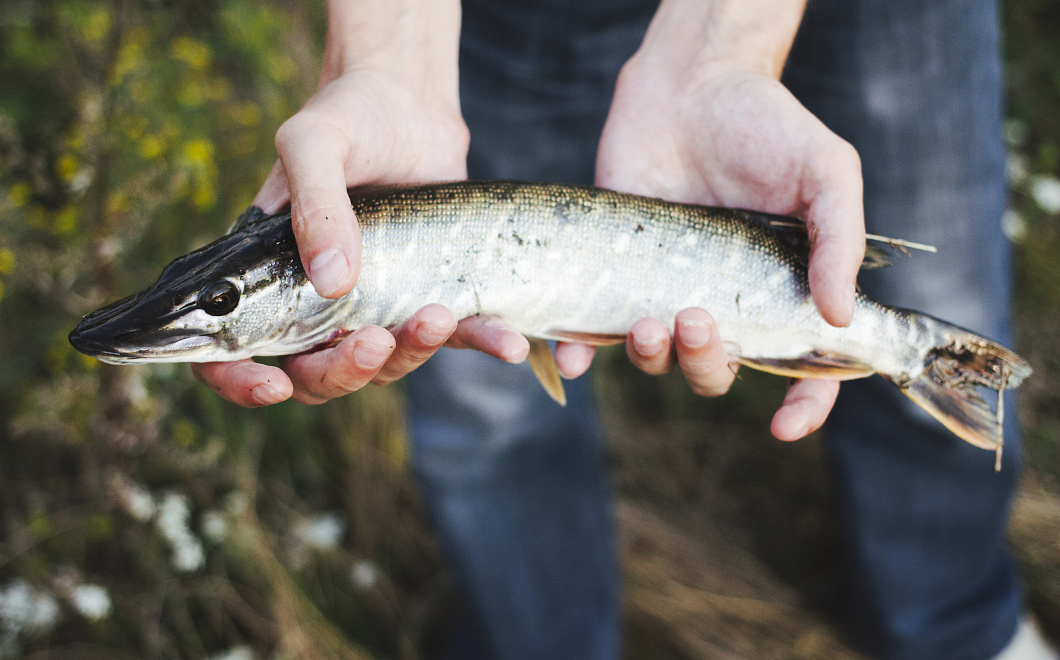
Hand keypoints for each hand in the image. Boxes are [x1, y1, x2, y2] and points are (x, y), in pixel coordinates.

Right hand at [193, 1, 528, 406]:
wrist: (410, 101)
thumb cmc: (347, 115)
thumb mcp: (315, 144)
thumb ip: (314, 207)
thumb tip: (333, 283)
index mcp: (266, 276)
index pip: (234, 350)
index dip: (242, 381)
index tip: (272, 384)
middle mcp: (317, 302)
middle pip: (316, 374)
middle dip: (342, 371)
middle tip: (374, 340)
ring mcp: (376, 304)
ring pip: (383, 366)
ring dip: (409, 355)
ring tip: (437, 315)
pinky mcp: (429, 294)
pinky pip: (453, 335)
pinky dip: (481, 342)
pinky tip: (509, 343)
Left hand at [563, 1, 864, 439]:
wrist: (689, 83)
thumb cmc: (766, 124)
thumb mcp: (826, 171)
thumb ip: (838, 239)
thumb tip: (839, 316)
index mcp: (780, 291)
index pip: (801, 366)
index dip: (802, 403)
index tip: (785, 423)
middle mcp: (724, 301)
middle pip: (717, 371)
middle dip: (707, 362)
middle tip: (696, 316)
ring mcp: (667, 290)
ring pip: (658, 359)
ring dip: (652, 357)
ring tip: (647, 319)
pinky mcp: (615, 272)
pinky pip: (594, 330)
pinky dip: (580, 353)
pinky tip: (573, 357)